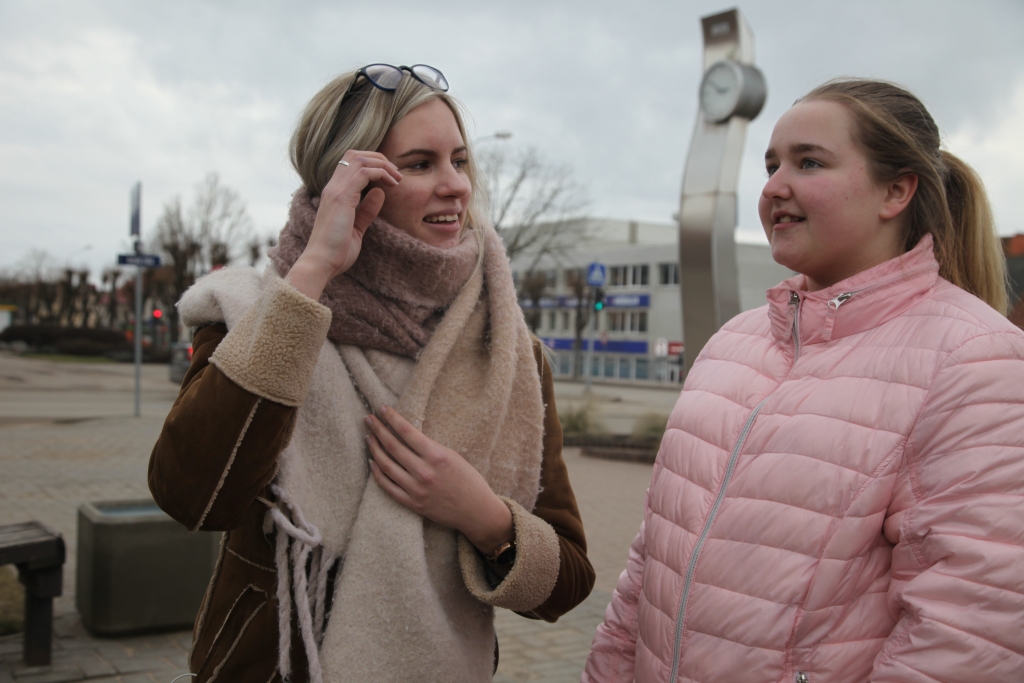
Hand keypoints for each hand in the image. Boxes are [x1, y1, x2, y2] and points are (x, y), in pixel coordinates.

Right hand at [286, 151, 400, 300]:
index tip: (389, 178)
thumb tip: (379, 192)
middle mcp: (333, 187)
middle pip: (355, 154)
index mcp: (334, 193)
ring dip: (382, 165)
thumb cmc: (336, 250)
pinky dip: (381, 173)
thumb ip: (366, 210)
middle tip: (396, 174)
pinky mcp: (341, 197)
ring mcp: (335, 190)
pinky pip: (364, 172)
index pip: (350, 164)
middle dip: (379, 159)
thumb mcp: (356, 228)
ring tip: (397, 178)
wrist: (321, 263)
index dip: (372, 164)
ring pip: (360, 159)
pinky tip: (391, 184)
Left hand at [365, 406, 514, 555]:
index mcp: (436, 455)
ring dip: (374, 449)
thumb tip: (408, 435)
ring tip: (369, 437)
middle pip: (392, 446)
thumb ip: (430, 447)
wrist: (476, 511)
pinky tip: (373, 462)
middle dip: (378, 429)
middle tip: (368, 419)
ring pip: (386, 465)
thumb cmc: (469, 480)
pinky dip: (377, 474)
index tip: (382, 408)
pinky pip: (388, 487)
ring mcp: (416, 489)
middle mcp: (423, 471)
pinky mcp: (412, 503)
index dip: (392, 418)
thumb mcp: (453, 456)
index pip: (407, 432)